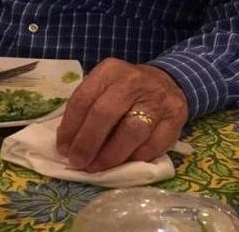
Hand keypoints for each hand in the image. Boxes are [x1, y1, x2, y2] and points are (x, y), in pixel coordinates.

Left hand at [56, 58, 187, 171]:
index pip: (84, 98)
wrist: (168, 83)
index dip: (71, 127)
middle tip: (78, 162)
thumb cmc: (126, 91)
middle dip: (87, 143)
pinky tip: (122, 164)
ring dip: (110, 155)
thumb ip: (87, 109)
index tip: (63, 148)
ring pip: (131, 132)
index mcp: (110, 71)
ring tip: (97, 167)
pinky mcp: (175, 119)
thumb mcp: (105, 87)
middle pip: (105, 113)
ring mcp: (157, 100)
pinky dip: (134, 159)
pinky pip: (153, 145)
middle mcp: (134, 81)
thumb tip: (67, 145)